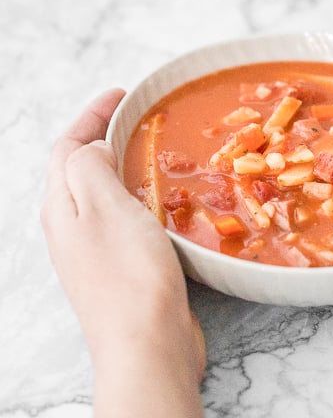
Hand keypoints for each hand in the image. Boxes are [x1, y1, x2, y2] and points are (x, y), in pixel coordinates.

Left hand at [41, 89, 204, 416]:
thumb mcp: (104, 206)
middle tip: (141, 118)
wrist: (147, 343)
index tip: (123, 94)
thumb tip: (91, 147)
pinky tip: (165, 200)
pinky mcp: (125, 267)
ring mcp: (98, 250)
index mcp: (62, 207)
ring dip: (127, 166)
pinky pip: (128, 218)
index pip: (67, 146)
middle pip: (82, 168)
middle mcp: (73, 228)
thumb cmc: (128, 275)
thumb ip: (88, 167)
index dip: (92, 114)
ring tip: (155, 152)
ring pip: (107, 194)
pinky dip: (143, 196)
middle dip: (106, 136)